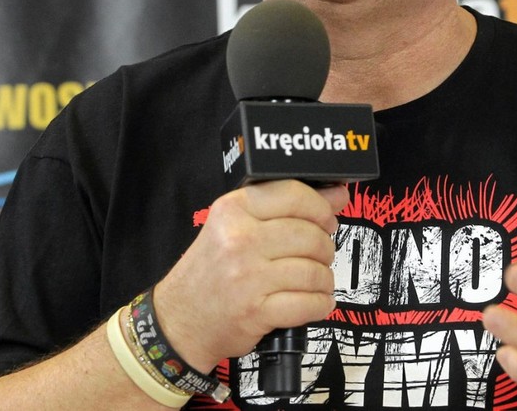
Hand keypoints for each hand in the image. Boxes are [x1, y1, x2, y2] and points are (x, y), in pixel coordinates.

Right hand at [151, 180, 348, 371]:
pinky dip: (320, 304)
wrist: (179, 320)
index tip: (327, 219)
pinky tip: (315, 301)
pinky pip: (309, 303)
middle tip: (319, 255)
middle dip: (325, 247)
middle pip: (310, 235)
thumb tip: (338, 194)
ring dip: (324, 279)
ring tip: (315, 281)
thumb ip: (285, 209)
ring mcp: (248, 277)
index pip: (294, 195)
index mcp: (233, 210)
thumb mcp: (236, 228)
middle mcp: (239, 239)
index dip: (321, 207)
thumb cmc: (212, 270)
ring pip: (315, 271)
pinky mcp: (256, 311)